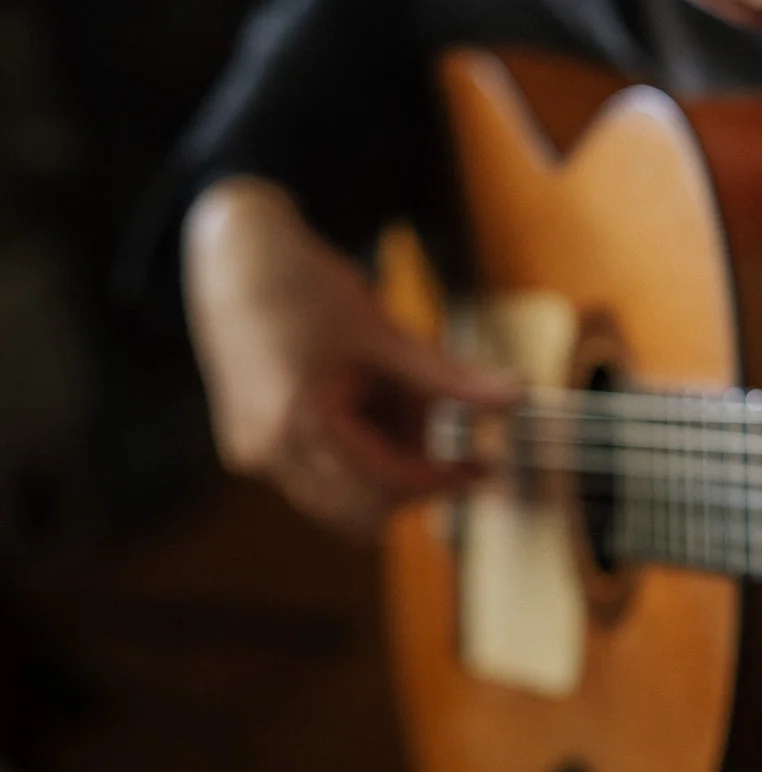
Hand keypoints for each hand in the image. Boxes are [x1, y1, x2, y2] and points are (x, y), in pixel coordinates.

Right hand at [182, 176, 517, 538]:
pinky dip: (360, 450)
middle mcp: (268, 453)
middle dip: (415, 478)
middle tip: (456, 437)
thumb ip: (449, 378)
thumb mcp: (385, 333)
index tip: (487, 466)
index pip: (387, 483)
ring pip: (344, 498)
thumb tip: (516, 399)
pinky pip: (322, 476)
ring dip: (386, 464)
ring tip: (398, 394)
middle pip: (364, 509)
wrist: (236, 262)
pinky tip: (369, 395)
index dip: (444, 480)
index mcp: (300, 424)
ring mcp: (253, 456)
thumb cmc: (308, 289)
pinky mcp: (251, 450)